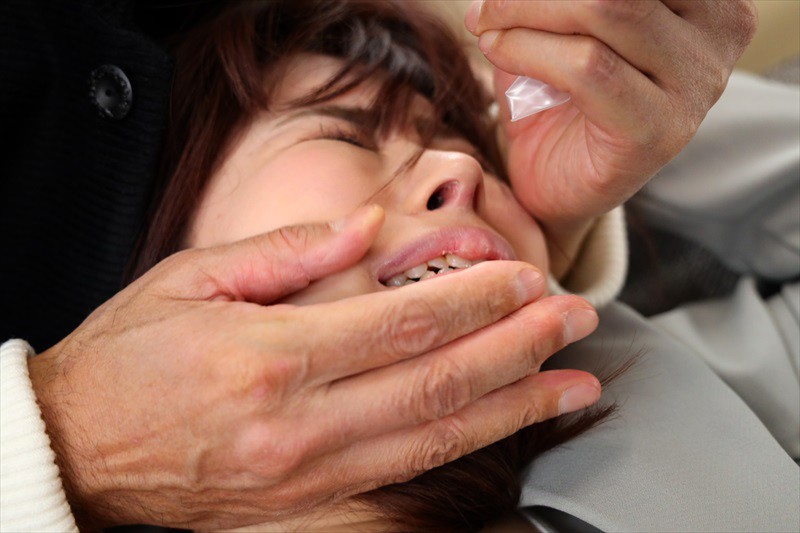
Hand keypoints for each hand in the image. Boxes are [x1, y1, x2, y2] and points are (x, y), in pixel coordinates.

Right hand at [28, 205, 600, 529]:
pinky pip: (405, 476)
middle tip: (577, 320)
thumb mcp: (189, 280)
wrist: (78, 452)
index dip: (478, 299)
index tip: (527, 279)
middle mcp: (301, 423)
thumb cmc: (130, 358)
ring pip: (437, 438)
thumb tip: (365, 228)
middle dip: (522, 348)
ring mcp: (310, 474)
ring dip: (515, 407)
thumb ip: (287, 253)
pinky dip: (466, 450)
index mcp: (271, 357)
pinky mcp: (309, 504)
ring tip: (575, 384)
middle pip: (439, 382)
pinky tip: (506, 431)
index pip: (404, 322)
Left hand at [466, 0, 756, 269]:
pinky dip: (527, 50)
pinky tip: (496, 51)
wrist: (555, 181)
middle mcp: (718, 30)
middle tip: (487, 7)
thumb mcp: (561, 22)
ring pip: (604, 9)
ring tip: (487, 28)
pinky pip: (587, 67)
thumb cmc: (557, 91)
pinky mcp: (658, 131)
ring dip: (524, 13)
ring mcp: (696, 85)